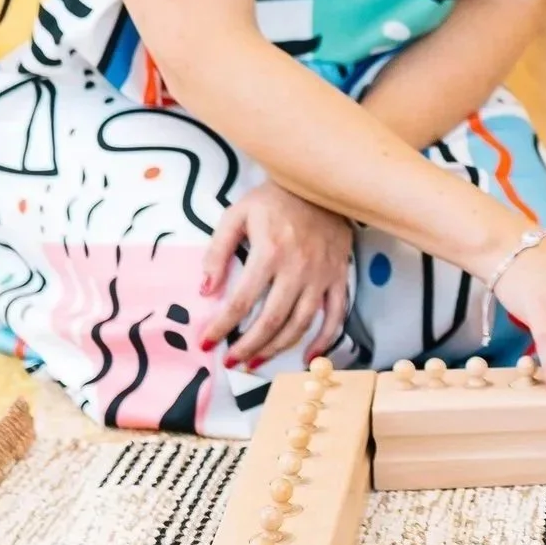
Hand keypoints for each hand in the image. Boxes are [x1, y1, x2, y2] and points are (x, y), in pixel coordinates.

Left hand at [201, 181, 352, 370]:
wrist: (321, 182)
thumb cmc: (274, 199)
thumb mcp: (237, 215)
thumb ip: (218, 251)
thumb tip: (206, 290)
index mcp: (270, 252)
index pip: (242, 301)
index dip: (222, 327)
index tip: (206, 343)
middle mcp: (298, 268)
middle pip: (272, 320)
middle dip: (248, 347)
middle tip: (231, 362)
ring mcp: (322, 275)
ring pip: (301, 324)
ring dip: (277, 349)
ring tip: (256, 362)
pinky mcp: (339, 277)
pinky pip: (336, 316)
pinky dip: (324, 341)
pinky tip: (308, 357)